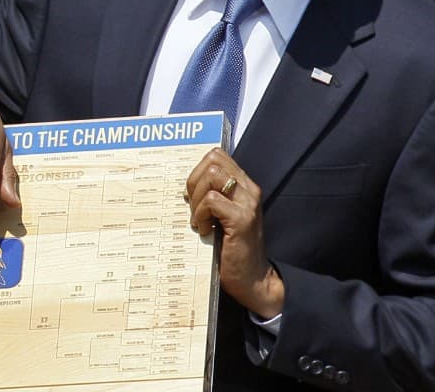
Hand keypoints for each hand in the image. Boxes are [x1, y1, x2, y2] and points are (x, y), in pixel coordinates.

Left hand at [186, 147, 283, 317]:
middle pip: (212, 161)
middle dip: (193, 182)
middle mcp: (248, 190)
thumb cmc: (230, 249)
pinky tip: (203, 230)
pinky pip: (211, 201)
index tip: (191, 194)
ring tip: (198, 219)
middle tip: (192, 207)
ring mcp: (247, 203)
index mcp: (243, 186)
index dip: (196, 171)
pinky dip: (200, 215)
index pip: (216, 156)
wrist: (252, 279)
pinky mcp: (242, 220)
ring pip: (212, 175)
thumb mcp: (219, 217)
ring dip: (196, 198)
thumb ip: (209, 197)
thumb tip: (182, 188)